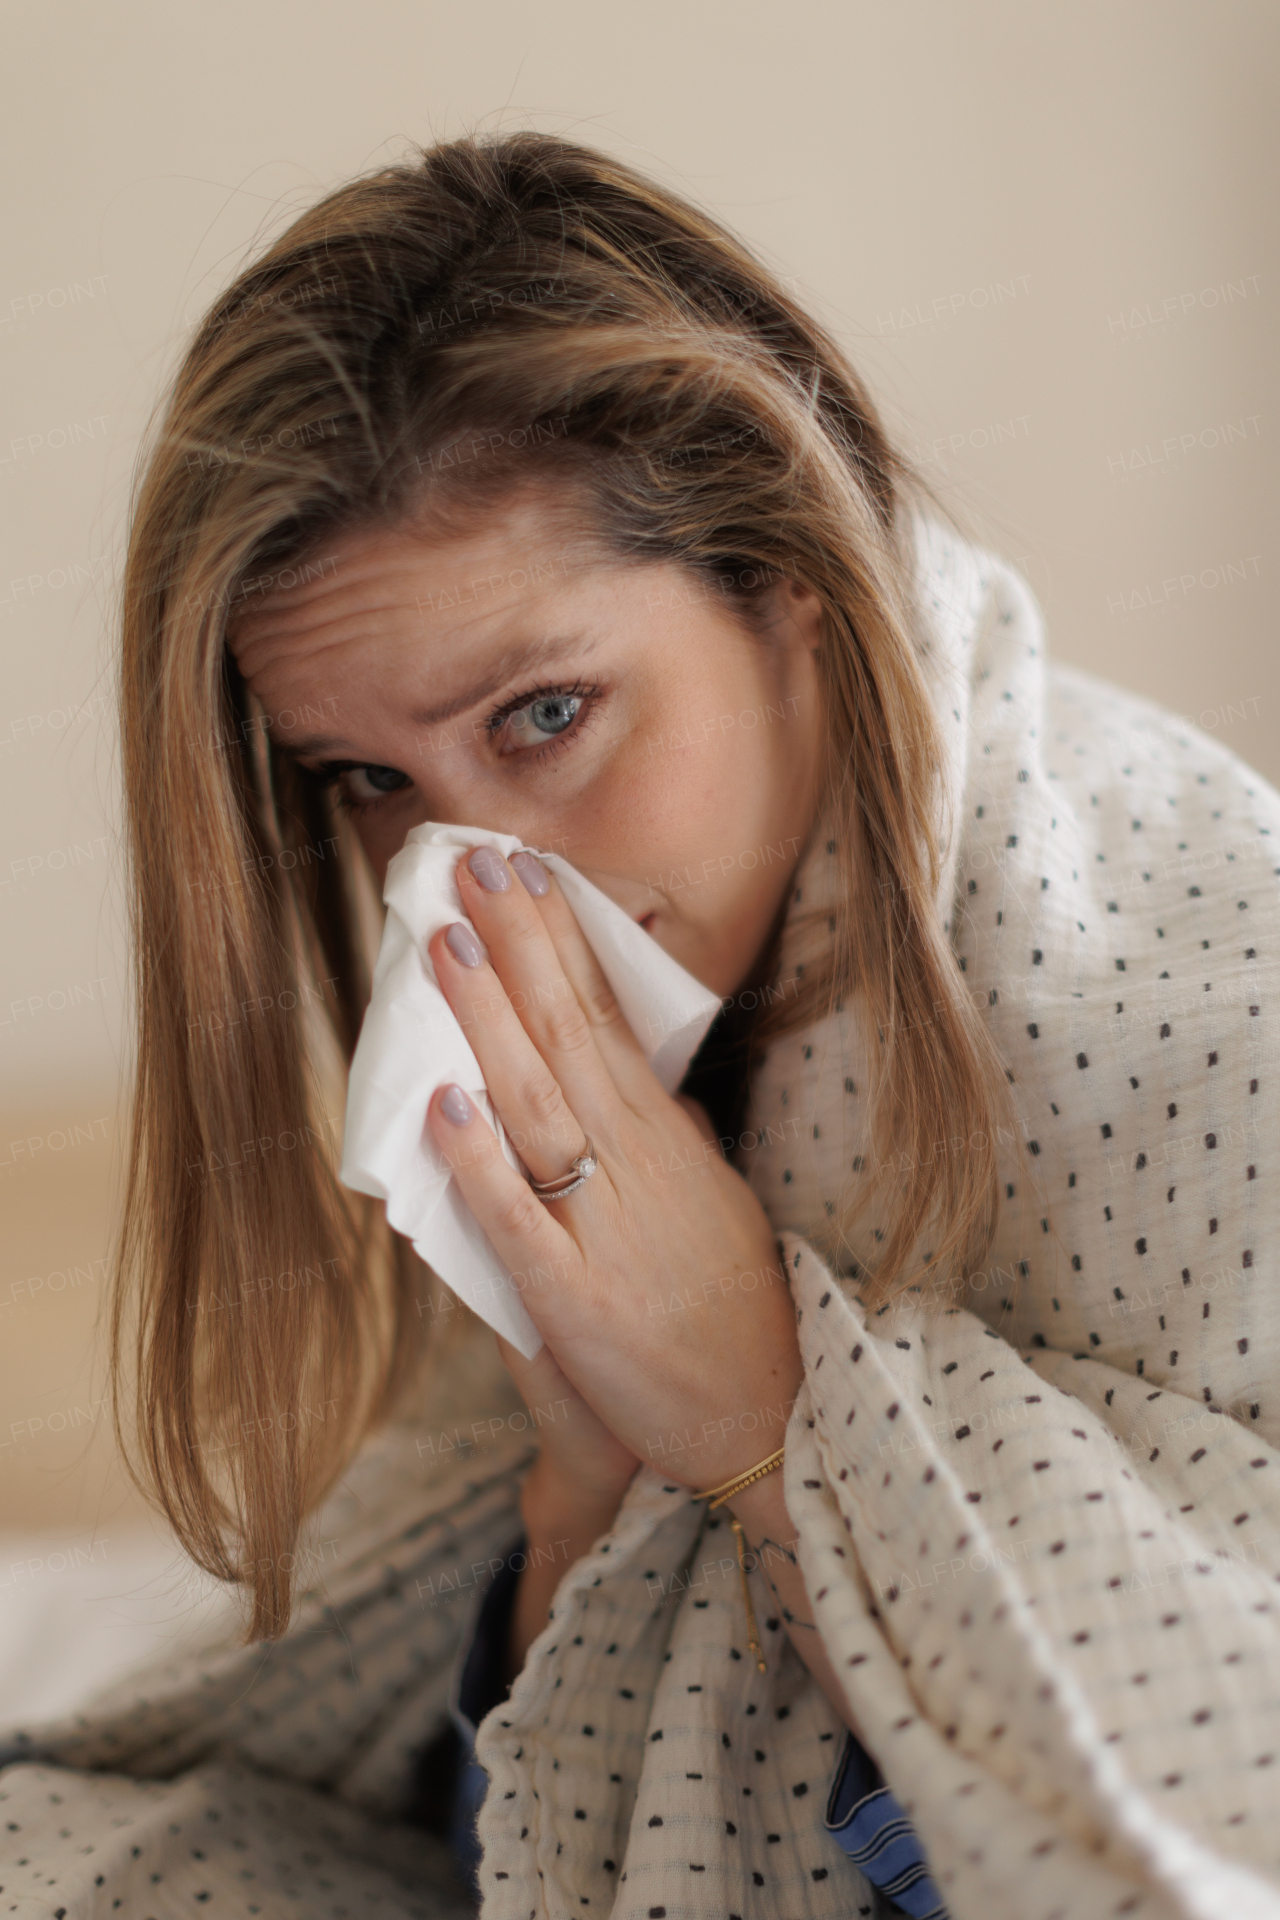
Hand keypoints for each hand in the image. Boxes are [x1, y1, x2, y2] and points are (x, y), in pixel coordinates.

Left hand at [425, 844, 802, 1493]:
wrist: (768, 1421)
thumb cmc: (733, 1310)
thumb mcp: (714, 1203)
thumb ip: (678, 1142)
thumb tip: (657, 1086)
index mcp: (666, 1139)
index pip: (607, 1019)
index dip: (560, 943)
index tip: (525, 873)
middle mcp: (640, 1166)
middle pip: (570, 1035)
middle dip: (520, 944)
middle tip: (475, 863)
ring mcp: (609, 1228)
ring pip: (541, 1103)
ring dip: (493, 1019)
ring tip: (451, 942)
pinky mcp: (577, 1299)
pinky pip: (520, 1220)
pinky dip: (481, 1161)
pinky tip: (445, 1104)